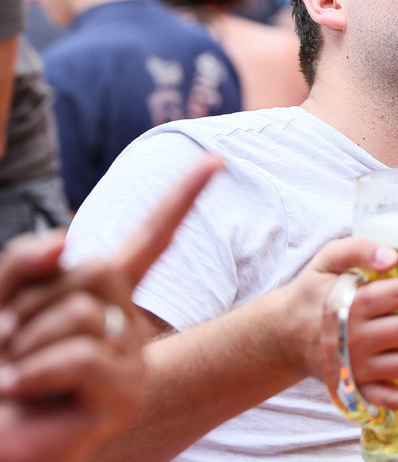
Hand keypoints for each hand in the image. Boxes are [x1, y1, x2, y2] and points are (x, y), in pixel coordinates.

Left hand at [0, 154, 222, 461]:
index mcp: (102, 296)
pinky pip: (82, 356)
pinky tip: (27, 395)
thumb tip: (68, 240)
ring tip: (18, 380)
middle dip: (34, 300)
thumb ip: (24, 262)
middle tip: (11, 346)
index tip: (217, 160)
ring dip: (27, 345)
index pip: (151, 238)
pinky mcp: (124, 395)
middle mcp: (126, 323)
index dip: (182, 198)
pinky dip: (35, 374)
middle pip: (95, 268)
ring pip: (84, 313)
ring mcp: (131, 360)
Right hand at [286, 238, 397, 411]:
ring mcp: (358, 367)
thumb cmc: (315, 292)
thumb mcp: (326, 260)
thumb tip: (391, 254)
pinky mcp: (359, 389)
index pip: (397, 295)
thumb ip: (356, 249)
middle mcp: (356, 338)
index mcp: (350, 303)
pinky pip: (392, 400)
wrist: (283, 336)